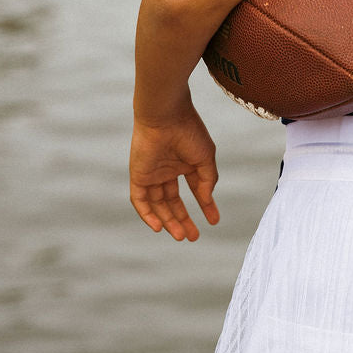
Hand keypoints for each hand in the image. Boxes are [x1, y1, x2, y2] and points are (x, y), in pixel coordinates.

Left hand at [129, 103, 219, 240]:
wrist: (166, 115)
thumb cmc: (188, 131)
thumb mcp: (205, 158)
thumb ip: (207, 180)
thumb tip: (207, 200)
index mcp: (184, 162)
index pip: (194, 189)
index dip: (205, 206)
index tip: (213, 221)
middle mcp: (167, 169)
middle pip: (173, 202)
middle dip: (183, 219)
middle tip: (193, 237)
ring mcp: (152, 173)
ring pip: (158, 204)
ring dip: (168, 221)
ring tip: (181, 236)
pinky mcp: (139, 175)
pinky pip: (140, 200)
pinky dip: (147, 215)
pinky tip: (159, 228)